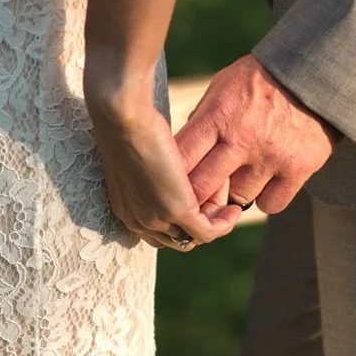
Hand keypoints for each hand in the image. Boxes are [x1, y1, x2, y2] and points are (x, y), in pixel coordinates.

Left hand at [87, 85, 239, 251]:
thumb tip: (173, 168)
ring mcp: (157, 220)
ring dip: (213, 216)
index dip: (180, 217)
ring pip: (195, 234)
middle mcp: (139, 222)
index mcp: (126, 211)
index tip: (197, 192)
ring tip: (222, 190)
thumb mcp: (138, 156)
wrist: (123, 118)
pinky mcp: (177, 211)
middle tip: (213, 189)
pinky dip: (224, 223)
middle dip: (199, 218)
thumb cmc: (126, 125)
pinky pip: (208, 231)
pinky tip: (233, 209)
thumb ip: (153, 171)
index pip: (159, 231)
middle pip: (178, 237)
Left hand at [176, 55, 337, 215]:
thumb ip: (203, 117)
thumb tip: (179, 152)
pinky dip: (266, 197)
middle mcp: (243, 138)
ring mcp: (271, 157)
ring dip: (235, 193)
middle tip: (200, 194)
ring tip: (244, 173)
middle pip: (202, 189)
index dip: (172, 175)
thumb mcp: (224, 85)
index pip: (181, 157)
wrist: (317, 73)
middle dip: (196, 196)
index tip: (174, 181)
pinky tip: (268, 180)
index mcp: (219, 114)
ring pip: (237, 199)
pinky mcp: (298, 169)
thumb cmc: (262, 80)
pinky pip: (270, 204)